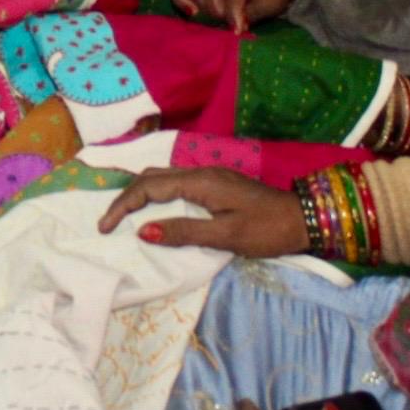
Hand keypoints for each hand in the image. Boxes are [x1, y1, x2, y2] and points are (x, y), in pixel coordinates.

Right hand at [96, 166, 305, 253]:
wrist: (304, 220)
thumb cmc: (267, 230)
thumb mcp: (226, 236)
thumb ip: (184, 232)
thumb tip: (143, 231)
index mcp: (200, 181)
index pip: (148, 187)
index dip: (123, 205)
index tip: (105, 228)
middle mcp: (200, 172)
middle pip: (151, 177)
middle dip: (125, 197)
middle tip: (108, 223)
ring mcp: (209, 177)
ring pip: (162, 178)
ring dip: (139, 194)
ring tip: (123, 216)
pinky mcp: (216, 185)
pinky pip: (175, 185)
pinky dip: (155, 196)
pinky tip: (153, 211)